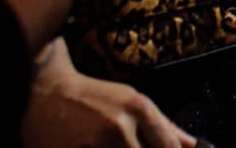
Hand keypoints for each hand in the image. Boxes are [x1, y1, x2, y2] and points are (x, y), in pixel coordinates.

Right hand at [23, 40, 195, 147]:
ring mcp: (93, 146)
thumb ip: (163, 125)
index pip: (168, 146)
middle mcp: (118, 127)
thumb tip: (191, 145)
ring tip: (112, 145)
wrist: (43, 94)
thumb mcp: (131, 101)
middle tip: (134, 147)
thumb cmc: (93, 97)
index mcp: (137, 108)